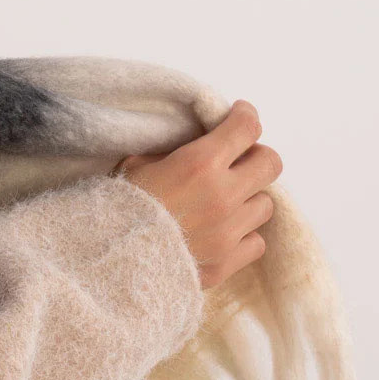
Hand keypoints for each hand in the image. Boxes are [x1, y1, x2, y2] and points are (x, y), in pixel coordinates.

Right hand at [112, 99, 281, 291]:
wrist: (108, 262)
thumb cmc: (116, 209)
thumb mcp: (135, 165)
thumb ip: (174, 153)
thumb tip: (196, 145)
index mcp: (199, 163)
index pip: (246, 128)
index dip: (246, 116)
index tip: (241, 115)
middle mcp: (222, 195)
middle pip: (270, 163)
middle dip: (256, 157)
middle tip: (239, 160)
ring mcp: (228, 232)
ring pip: (265, 204)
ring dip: (248, 199)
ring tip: (224, 203)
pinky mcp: (227, 263)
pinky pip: (255, 241)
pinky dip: (243, 235)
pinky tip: (222, 232)